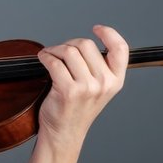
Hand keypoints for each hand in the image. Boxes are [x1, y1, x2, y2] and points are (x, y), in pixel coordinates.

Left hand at [35, 25, 127, 146]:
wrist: (64, 133)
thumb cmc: (77, 108)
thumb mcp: (98, 89)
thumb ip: (99, 68)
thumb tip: (83, 43)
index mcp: (116, 80)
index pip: (120, 48)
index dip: (109, 33)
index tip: (96, 28)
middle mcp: (104, 83)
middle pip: (85, 44)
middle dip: (69, 44)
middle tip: (59, 52)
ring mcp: (87, 87)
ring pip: (69, 51)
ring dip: (54, 50)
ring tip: (49, 56)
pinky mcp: (68, 91)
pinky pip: (54, 62)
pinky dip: (45, 57)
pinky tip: (42, 59)